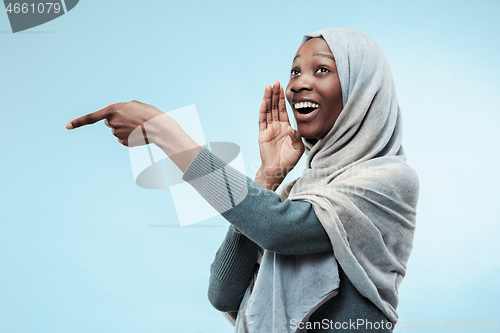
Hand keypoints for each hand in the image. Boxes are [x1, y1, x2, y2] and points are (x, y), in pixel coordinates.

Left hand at [65, 100, 200, 171]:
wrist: (159, 127)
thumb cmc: (148, 113)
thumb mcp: (133, 104)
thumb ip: (118, 106)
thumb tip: (108, 105)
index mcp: (113, 110)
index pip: (91, 118)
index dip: (78, 122)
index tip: (67, 126)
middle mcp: (112, 123)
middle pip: (109, 122)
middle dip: (116, 120)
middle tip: (132, 118)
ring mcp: (117, 134)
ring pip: (116, 131)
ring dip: (124, 128)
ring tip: (138, 126)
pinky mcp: (123, 142)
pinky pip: (122, 139)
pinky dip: (129, 136)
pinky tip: (138, 133)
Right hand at [256, 81, 303, 189]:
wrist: (277, 170)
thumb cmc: (288, 160)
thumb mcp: (298, 147)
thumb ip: (297, 136)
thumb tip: (293, 129)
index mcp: (286, 127)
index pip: (284, 110)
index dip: (283, 99)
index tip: (283, 88)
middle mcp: (277, 126)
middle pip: (275, 107)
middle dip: (276, 94)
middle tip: (276, 82)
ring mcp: (269, 129)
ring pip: (268, 110)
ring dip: (269, 99)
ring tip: (269, 87)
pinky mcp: (262, 134)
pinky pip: (262, 120)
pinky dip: (263, 111)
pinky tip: (264, 101)